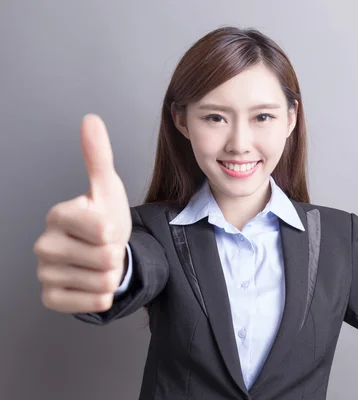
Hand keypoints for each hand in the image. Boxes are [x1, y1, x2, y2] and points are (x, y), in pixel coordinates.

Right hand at [34, 114, 131, 312]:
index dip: (116, 231)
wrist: (103, 251)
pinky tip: (93, 281)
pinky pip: (93, 303)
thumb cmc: (104, 219)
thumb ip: (98, 156)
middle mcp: (44, 244)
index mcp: (58, 215)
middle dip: (115, 255)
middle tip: (105, 248)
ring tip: (100, 262)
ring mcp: (45, 273)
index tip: (105, 226)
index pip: (105, 230)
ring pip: (104, 281)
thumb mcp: (106, 187)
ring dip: (112, 274)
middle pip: (107, 257)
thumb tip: (91, 121)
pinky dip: (103, 295)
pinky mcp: (51, 298)